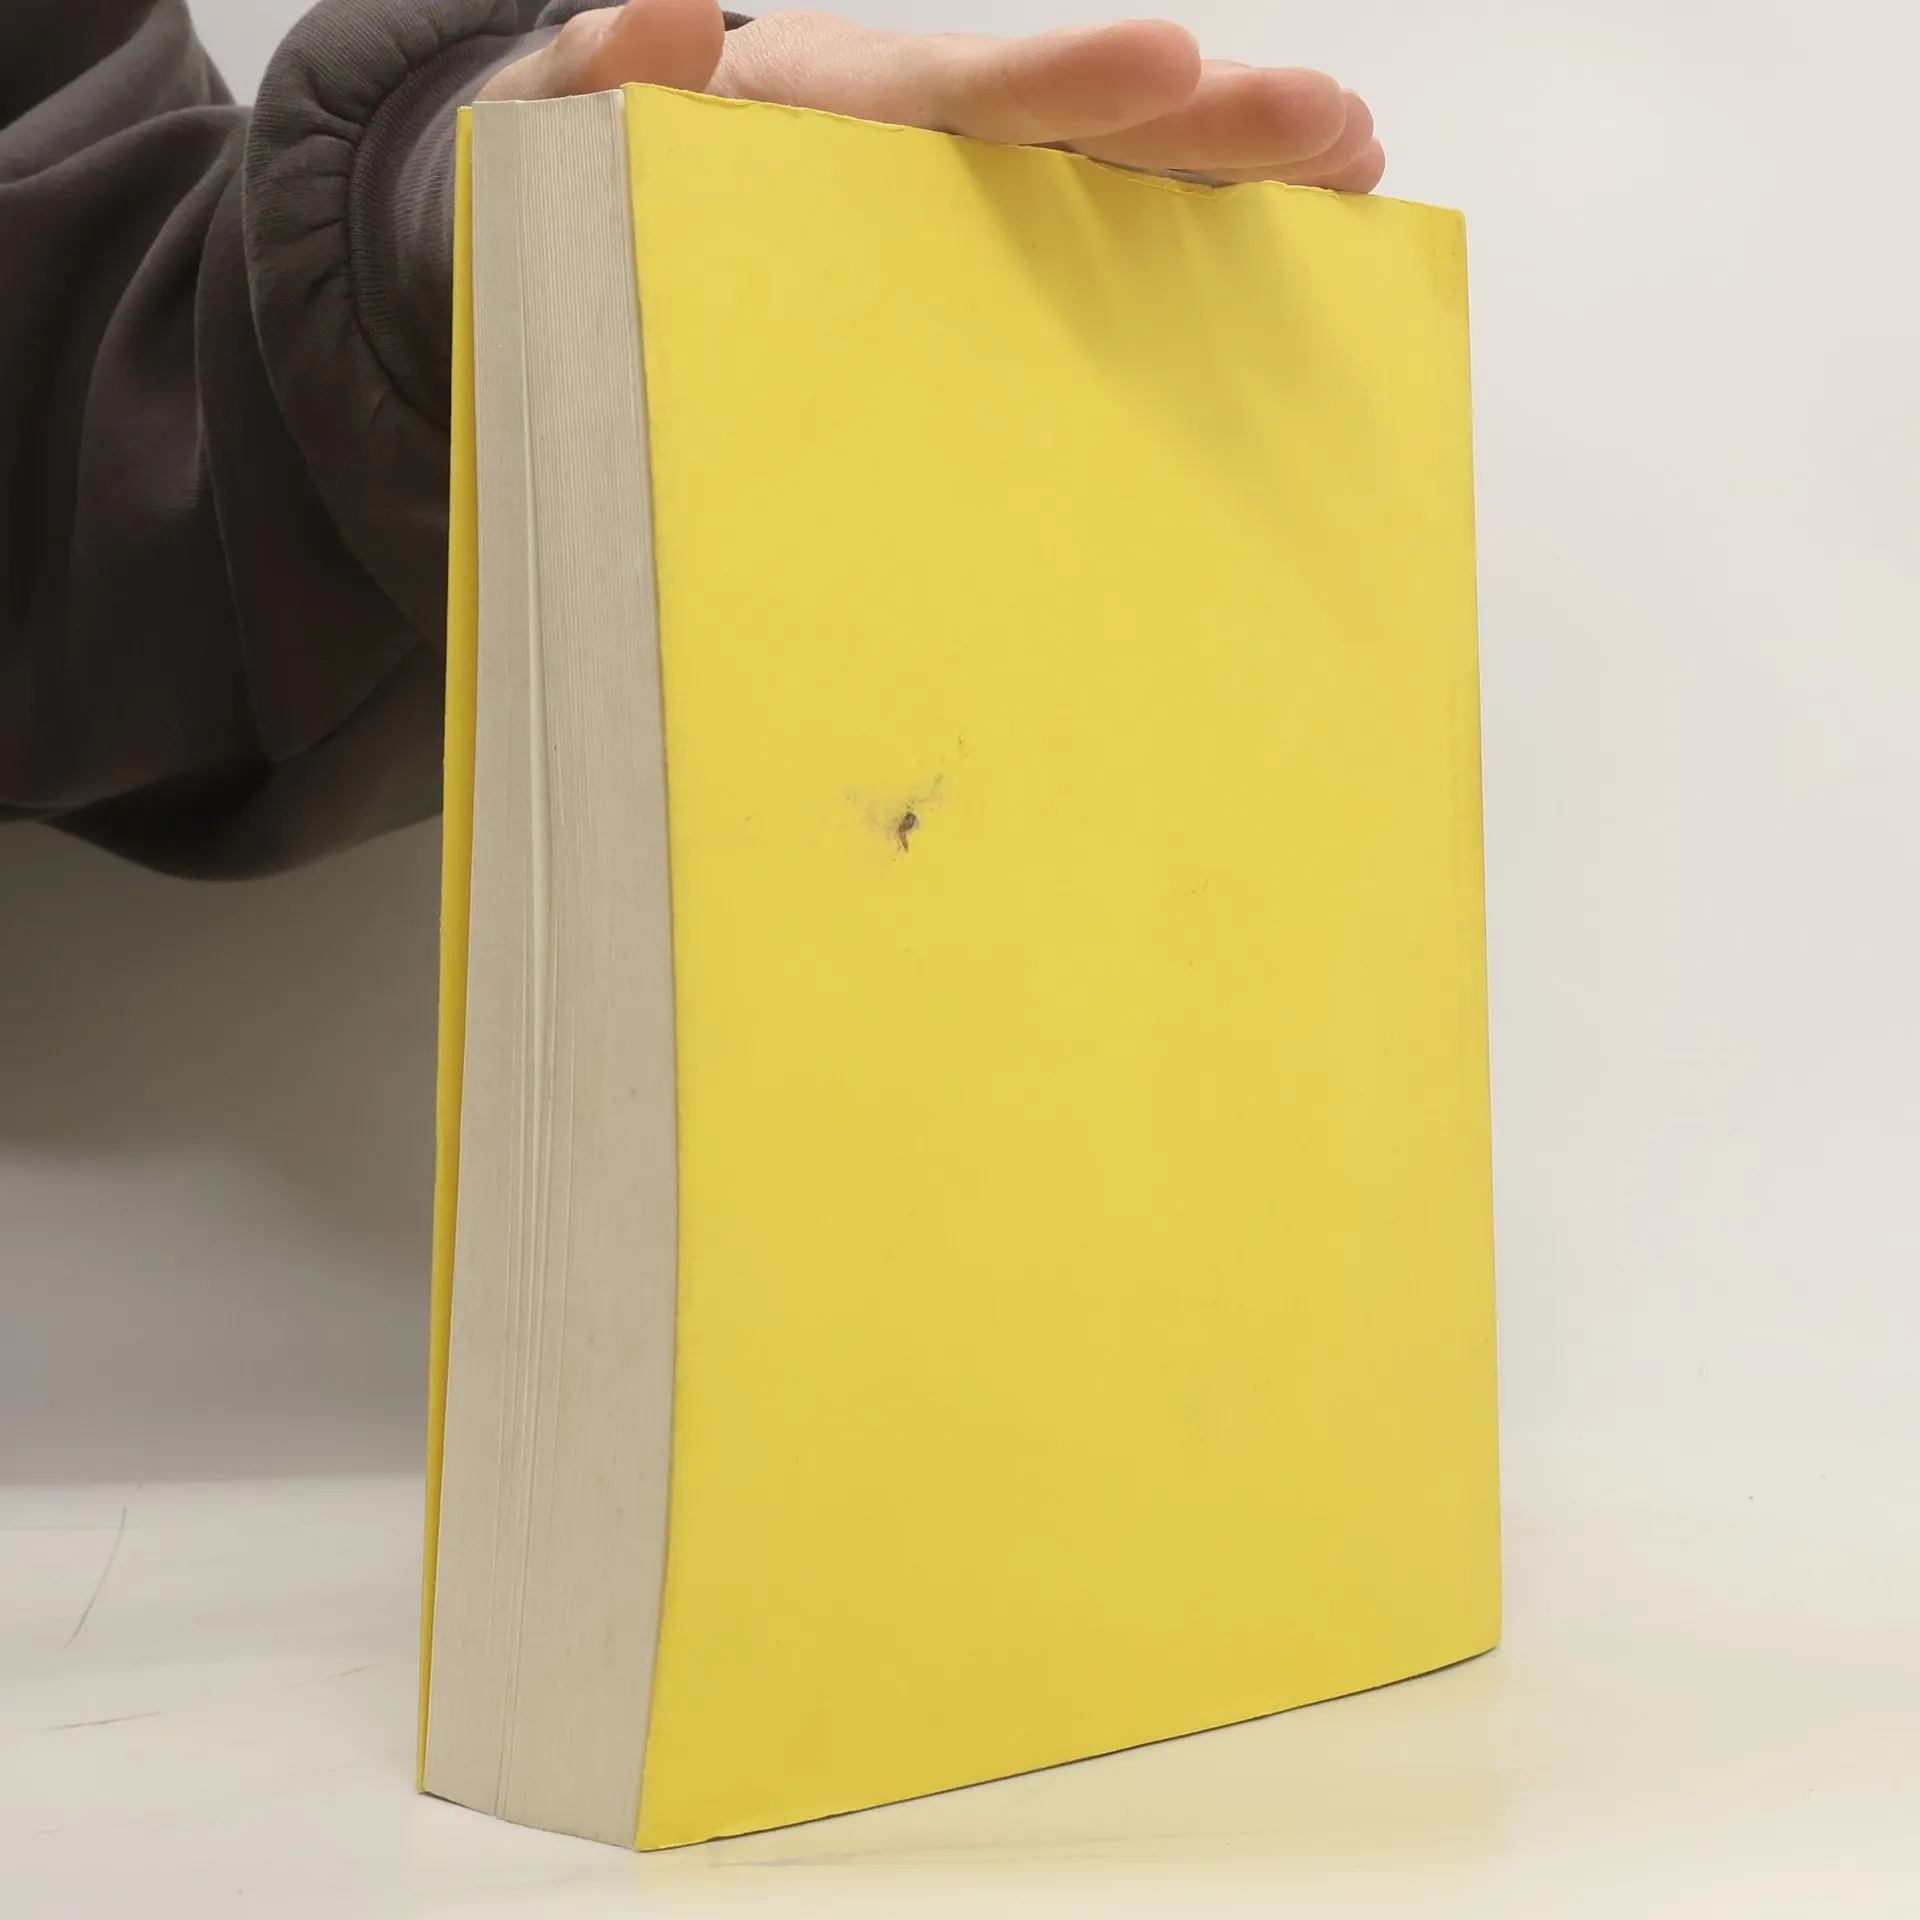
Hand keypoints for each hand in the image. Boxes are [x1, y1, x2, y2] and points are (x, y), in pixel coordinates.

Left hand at [479, 0, 1382, 191]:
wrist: (611, 226)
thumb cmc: (604, 181)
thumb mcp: (568, 132)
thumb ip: (600, 78)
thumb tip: (660, 13)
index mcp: (837, 111)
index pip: (961, 93)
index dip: (1064, 81)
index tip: (1162, 59)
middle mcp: (924, 145)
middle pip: (1076, 128)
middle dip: (1202, 124)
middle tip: (1329, 125)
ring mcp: (963, 208)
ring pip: (1109, 182)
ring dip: (1228, 177)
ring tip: (1351, 164)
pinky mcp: (978, 270)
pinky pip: (1088, 257)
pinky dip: (1182, 243)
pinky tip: (1282, 245)